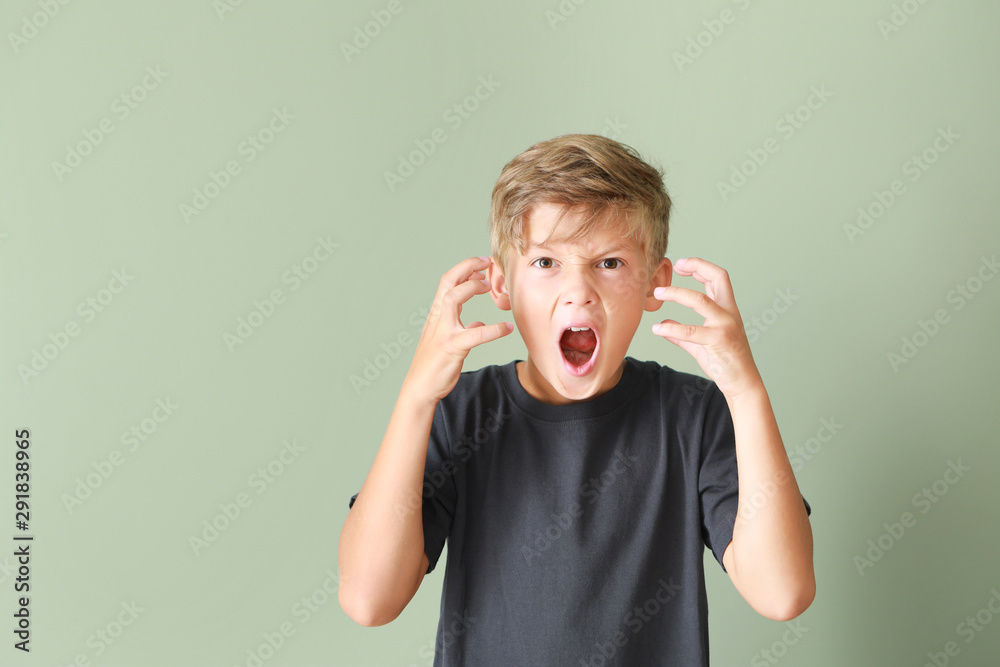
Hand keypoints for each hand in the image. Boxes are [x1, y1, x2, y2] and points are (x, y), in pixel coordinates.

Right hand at [403, 256, 512, 403]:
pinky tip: (507, 328)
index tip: (481, 263)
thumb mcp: (448, 342)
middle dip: (467, 268)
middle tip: (487, 262)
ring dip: (472, 288)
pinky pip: (475, 334)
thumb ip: (463, 328)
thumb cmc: (433, 365)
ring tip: (490, 286)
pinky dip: (493, 330)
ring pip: (454, 299)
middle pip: (448, 282)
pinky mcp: (452, 348)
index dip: (464, 269)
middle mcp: (437, 319)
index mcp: (437, 315)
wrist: (419, 388)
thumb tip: (478, 323)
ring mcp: (444, 332)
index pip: (447, 282)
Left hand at [651, 257, 762, 399]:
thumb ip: (682, 334)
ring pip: (700, 300)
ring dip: (677, 293)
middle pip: (718, 277)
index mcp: (727, 310)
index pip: (717, 278)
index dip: (700, 266)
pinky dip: (671, 327)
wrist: (742, 384)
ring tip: (658, 292)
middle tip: (676, 264)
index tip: (681, 264)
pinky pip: (691, 330)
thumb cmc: (725, 363)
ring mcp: (725, 326)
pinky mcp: (719, 341)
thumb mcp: (700, 345)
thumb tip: (664, 326)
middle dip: (698, 266)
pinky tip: (657, 328)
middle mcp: (729, 313)